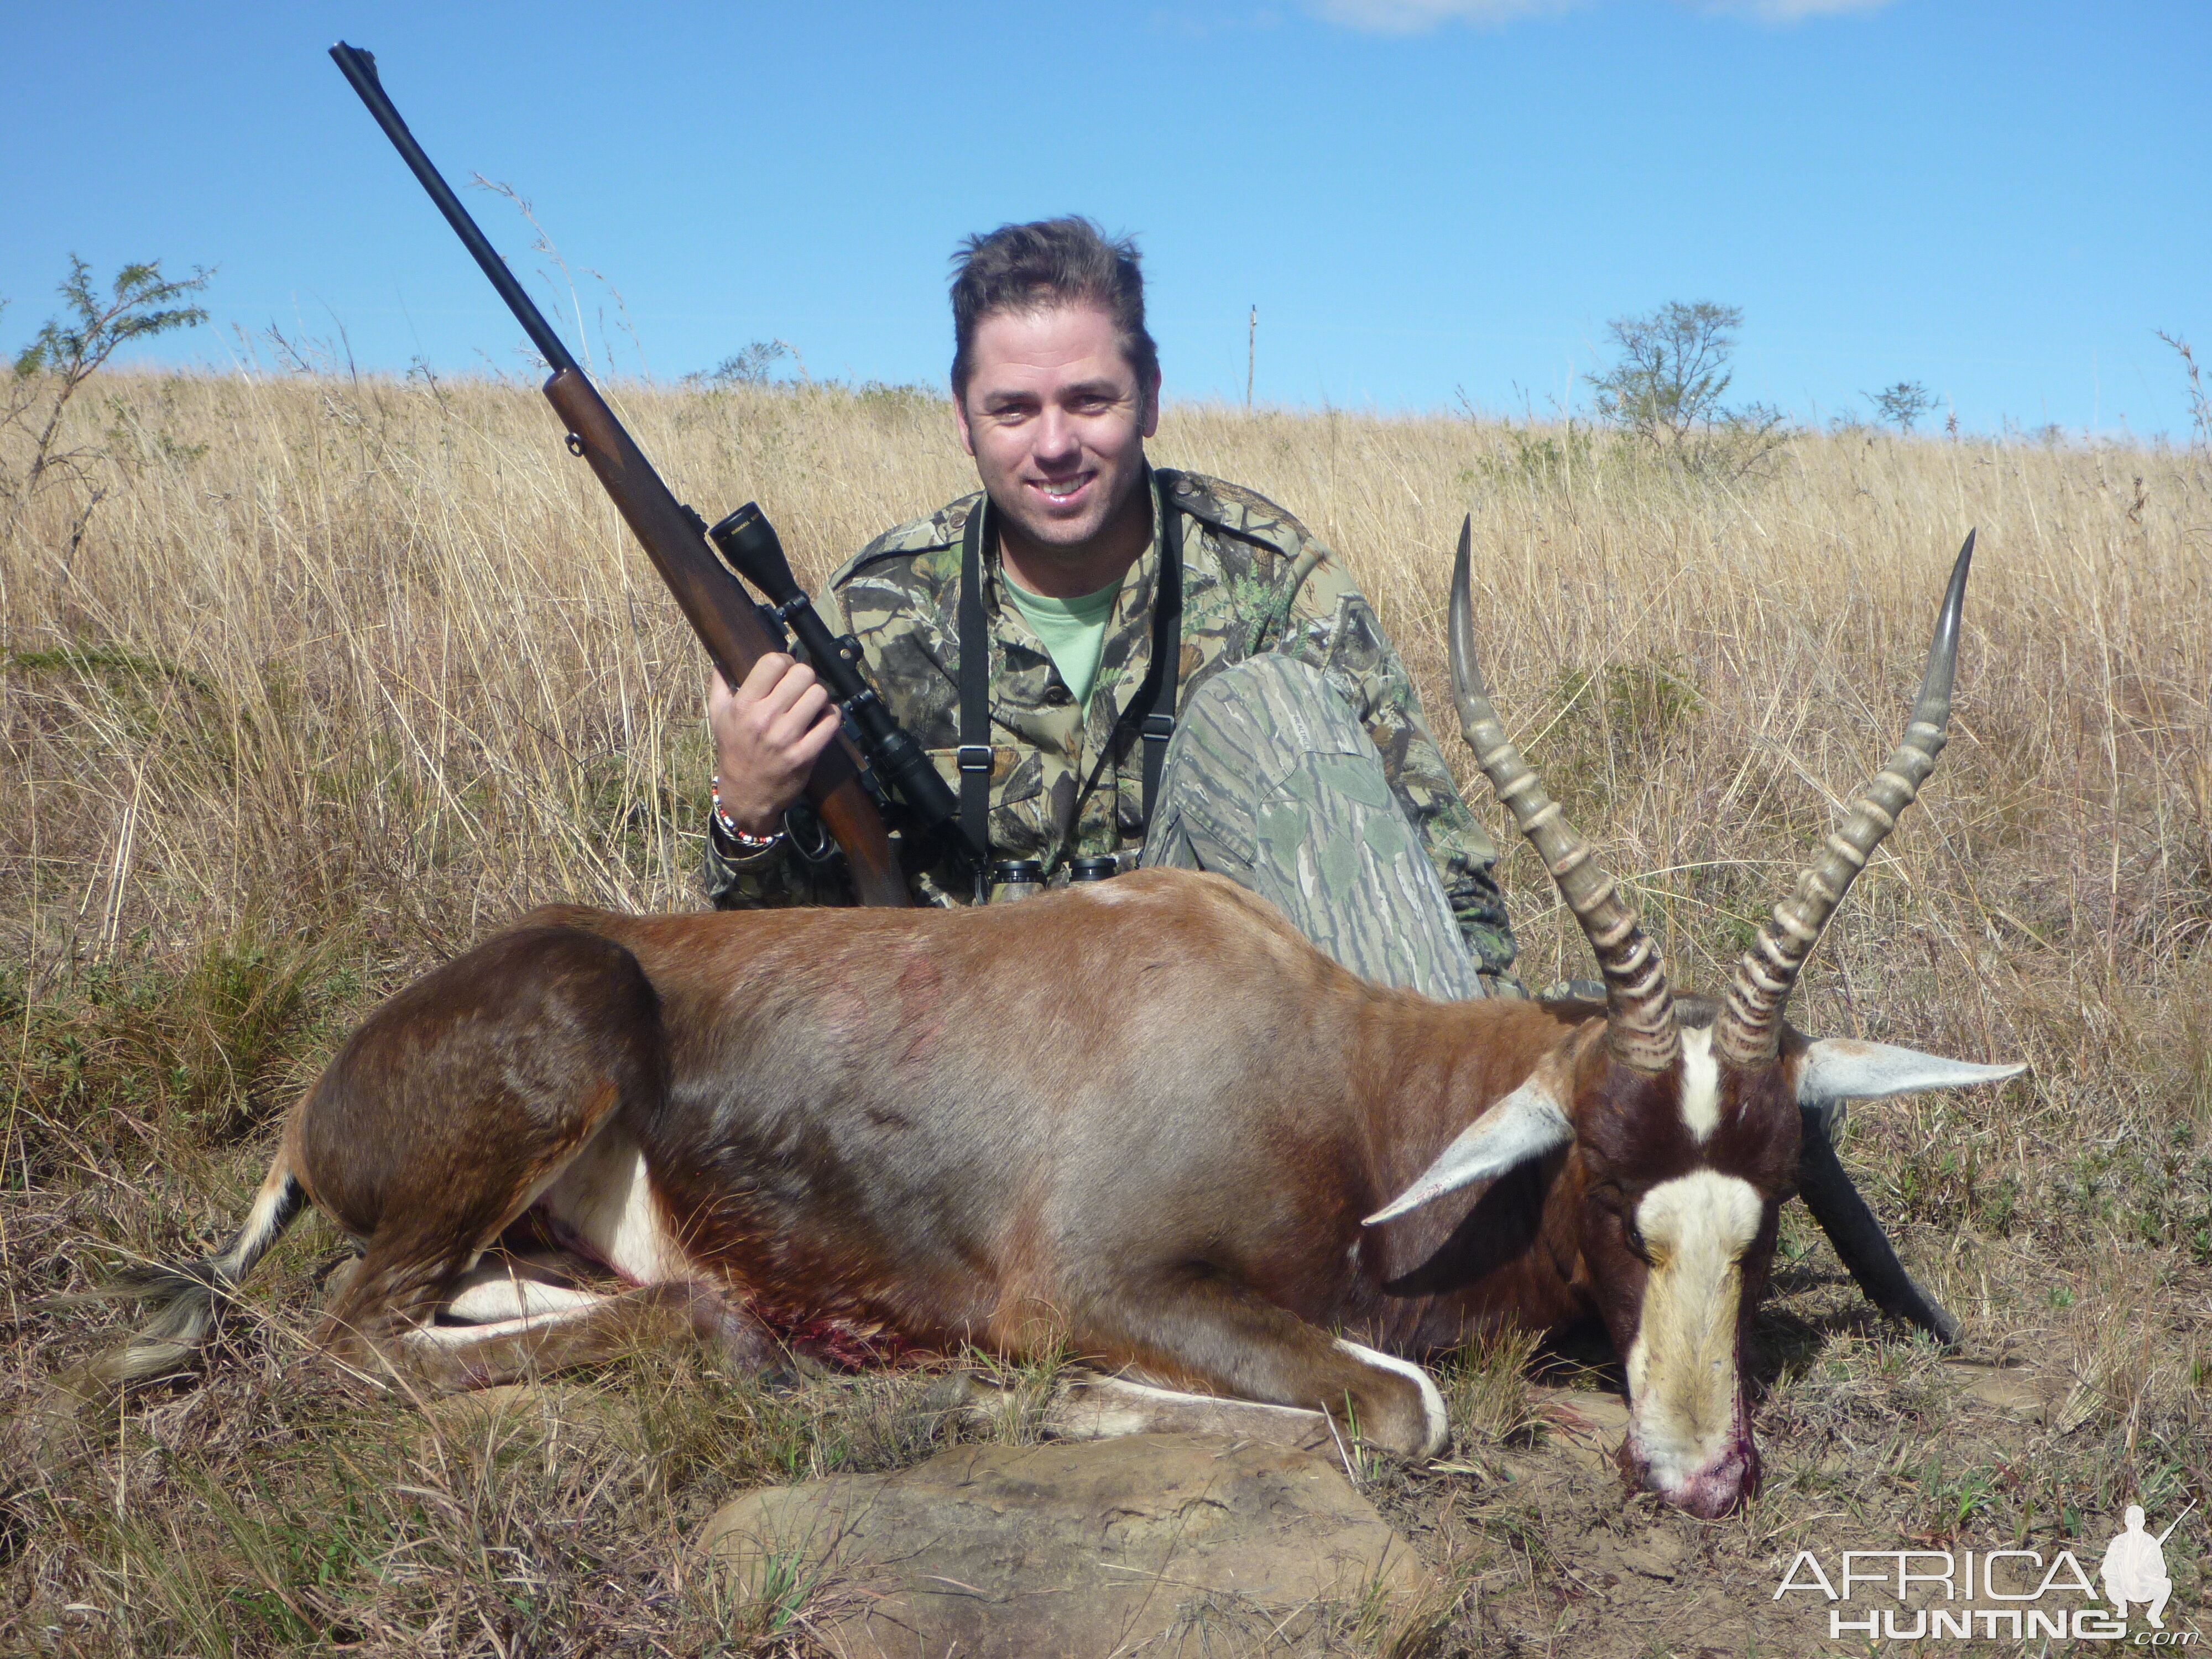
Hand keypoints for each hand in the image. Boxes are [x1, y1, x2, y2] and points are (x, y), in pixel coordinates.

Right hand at [708, 654, 841, 835]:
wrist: (745, 794)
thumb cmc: (733, 750)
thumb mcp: (718, 717)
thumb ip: (719, 684)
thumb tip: (720, 656)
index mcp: (743, 706)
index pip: (773, 662)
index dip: (785, 661)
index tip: (786, 670)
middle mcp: (764, 719)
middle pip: (802, 675)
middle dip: (805, 678)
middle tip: (801, 688)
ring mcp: (786, 738)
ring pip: (819, 695)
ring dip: (819, 697)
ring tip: (811, 704)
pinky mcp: (804, 755)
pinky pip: (831, 722)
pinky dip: (831, 716)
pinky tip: (822, 719)